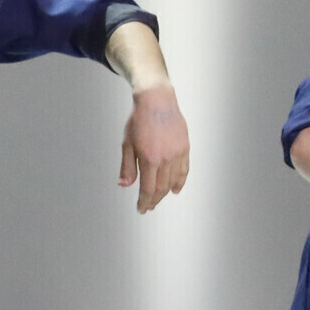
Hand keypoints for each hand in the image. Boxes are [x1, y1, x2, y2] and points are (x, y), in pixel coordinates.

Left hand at [117, 85, 190, 213]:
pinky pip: (184, 170)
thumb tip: (124, 185)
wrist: (156, 100)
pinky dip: (180, 182)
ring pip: (173, 181)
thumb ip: (127, 166)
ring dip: (165, 193)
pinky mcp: (185, 147)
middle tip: (148, 207)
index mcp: (150, 159)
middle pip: (161, 188)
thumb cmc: (138, 120)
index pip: (148, 189)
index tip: (141, 209)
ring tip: (158, 199)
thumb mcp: (127, 144)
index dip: (144, 202)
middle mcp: (166, 158)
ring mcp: (177, 153)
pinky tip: (175, 190)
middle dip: (154, 200)